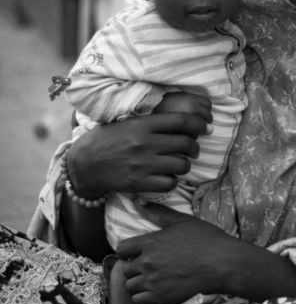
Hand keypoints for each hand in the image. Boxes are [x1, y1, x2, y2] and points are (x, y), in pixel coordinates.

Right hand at [68, 93, 211, 197]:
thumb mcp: (126, 123)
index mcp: (142, 124)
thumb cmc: (106, 140)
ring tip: (179, 164)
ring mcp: (143, 164)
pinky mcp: (140, 183)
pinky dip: (172, 181)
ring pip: (182, 165)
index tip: (205, 127)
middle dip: (195, 147)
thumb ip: (150, 121)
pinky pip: (170, 183)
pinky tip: (166, 177)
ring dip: (184, 165)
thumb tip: (180, 120)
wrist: (83, 165)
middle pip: (186, 144)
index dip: (198, 123)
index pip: (181, 120)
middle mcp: (145, 143)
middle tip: (193, 149)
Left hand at [115, 212, 237, 303]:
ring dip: (137, 284)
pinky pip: (138, 301)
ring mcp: (153, 281)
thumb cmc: (206, 240)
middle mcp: (147, 262)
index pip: (121, 249)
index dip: (127, 252)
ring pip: (130, 286)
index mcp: (150, 242)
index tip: (136, 254)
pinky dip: (142, 298)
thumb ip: (158, 212)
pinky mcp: (160, 297)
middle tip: (147, 268)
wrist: (223, 264)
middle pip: (125, 269)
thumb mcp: (183, 221)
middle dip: (133, 268)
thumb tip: (137, 200)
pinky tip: (153, 293)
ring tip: (150, 281)